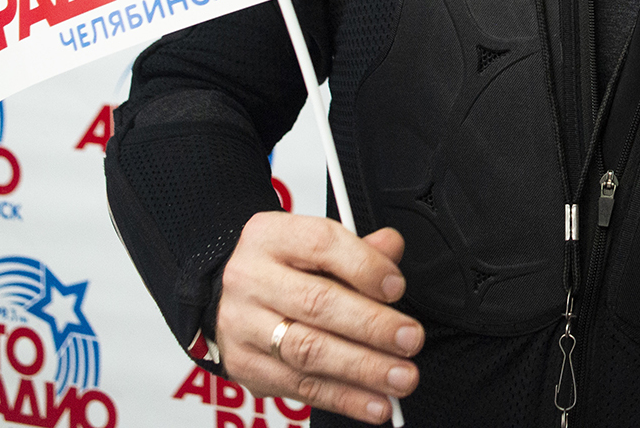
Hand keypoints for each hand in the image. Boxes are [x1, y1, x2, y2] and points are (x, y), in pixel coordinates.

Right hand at [216, 213, 423, 423]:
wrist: (229, 296)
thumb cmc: (283, 268)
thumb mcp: (315, 245)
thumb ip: (359, 248)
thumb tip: (392, 248)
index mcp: (271, 237)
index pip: (321, 244)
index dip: (365, 267)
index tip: (397, 288)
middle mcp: (250, 279)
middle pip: (317, 303)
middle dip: (372, 326)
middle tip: (410, 340)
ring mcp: (244, 326)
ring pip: (308, 351)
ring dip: (363, 369)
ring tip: (399, 376)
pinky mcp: (246, 367)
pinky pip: (300, 386)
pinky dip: (344, 397)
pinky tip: (375, 402)